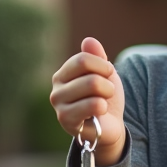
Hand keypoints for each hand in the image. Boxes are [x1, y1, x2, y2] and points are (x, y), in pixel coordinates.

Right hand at [50, 37, 125, 164]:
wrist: (110, 125)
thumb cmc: (104, 97)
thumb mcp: (104, 73)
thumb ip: (97, 56)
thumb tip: (88, 40)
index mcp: (62, 75)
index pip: (83, 60)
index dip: (102, 65)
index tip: (108, 74)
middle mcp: (56, 89)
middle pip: (90, 76)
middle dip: (107, 84)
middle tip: (107, 93)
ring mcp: (59, 106)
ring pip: (93, 87)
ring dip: (107, 95)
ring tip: (102, 103)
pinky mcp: (66, 121)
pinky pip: (93, 105)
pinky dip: (103, 107)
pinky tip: (99, 114)